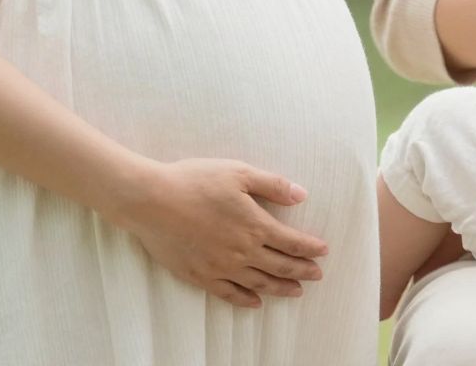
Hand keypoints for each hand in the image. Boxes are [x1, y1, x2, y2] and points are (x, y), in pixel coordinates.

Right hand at [110, 157, 329, 308]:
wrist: (151, 201)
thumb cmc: (195, 181)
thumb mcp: (239, 173)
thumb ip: (272, 185)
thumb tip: (302, 194)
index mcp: (255, 225)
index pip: (292, 242)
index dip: (311, 248)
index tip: (324, 252)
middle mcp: (242, 251)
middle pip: (280, 266)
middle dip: (303, 271)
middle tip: (317, 275)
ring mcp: (220, 267)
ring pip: (259, 283)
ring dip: (281, 288)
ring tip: (296, 291)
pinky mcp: (199, 276)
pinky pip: (228, 294)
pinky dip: (245, 300)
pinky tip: (256, 302)